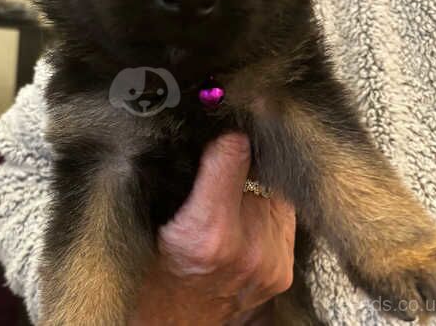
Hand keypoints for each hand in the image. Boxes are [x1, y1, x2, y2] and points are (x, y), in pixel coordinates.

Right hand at [131, 134, 295, 324]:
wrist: (172, 322)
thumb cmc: (153, 268)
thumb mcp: (153, 215)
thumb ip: (184, 170)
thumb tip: (214, 130)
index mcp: (209, 231)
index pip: (234, 150)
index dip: (224, 135)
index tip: (217, 129)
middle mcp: (249, 249)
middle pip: (257, 170)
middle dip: (239, 161)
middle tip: (217, 165)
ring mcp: (271, 263)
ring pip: (272, 191)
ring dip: (254, 185)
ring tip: (227, 199)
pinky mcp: (283, 272)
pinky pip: (282, 218)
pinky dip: (264, 209)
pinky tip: (241, 217)